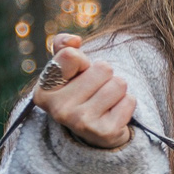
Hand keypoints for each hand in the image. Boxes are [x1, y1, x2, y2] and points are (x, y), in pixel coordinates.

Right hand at [36, 32, 136, 149]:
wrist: (97, 131)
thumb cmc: (81, 91)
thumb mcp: (67, 68)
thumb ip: (63, 47)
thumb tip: (74, 41)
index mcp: (44, 92)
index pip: (71, 55)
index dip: (82, 61)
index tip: (78, 75)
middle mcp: (59, 109)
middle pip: (102, 68)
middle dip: (105, 76)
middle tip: (95, 92)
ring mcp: (81, 123)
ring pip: (118, 84)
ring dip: (117, 90)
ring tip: (105, 102)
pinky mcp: (105, 133)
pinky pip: (129, 101)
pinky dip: (127, 104)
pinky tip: (114, 114)